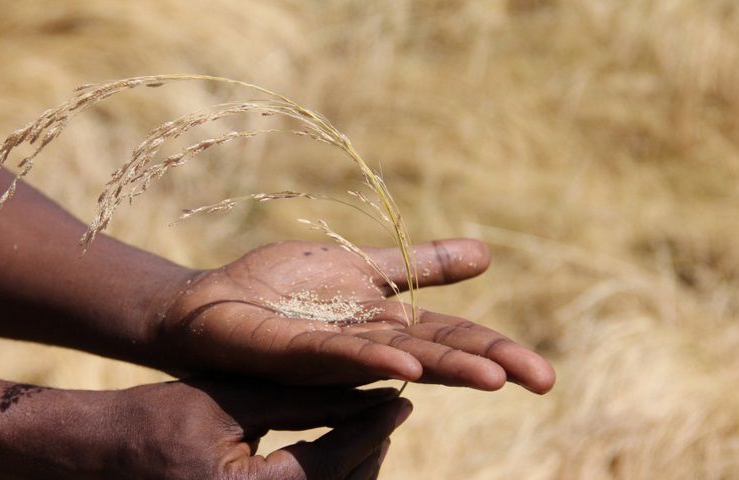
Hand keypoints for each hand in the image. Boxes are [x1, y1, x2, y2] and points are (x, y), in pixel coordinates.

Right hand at [97, 381, 408, 479]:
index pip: (333, 464)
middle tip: (386, 413)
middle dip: (369, 453)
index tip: (400, 400)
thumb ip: (301, 401)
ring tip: (365, 431)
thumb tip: (365, 393)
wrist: (102, 456)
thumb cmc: (158, 418)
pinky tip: (332, 457)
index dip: (372, 429)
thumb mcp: (233, 400)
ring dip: (353, 472)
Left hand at [151, 238, 554, 391]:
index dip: (497, 352)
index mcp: (388, 325)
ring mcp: (333, 352)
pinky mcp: (293, 349)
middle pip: (436, 355)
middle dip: (488, 365)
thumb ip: (420, 265)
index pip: (453, 337)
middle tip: (542, 380)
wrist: (215, 299)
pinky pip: (336, 354)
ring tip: (490, 377)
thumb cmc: (285, 288)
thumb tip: (487, 254)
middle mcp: (368, 346)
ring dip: (443, 368)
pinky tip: (404, 366)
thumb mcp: (364, 267)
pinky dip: (371, 358)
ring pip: (395, 360)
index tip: (544, 376)